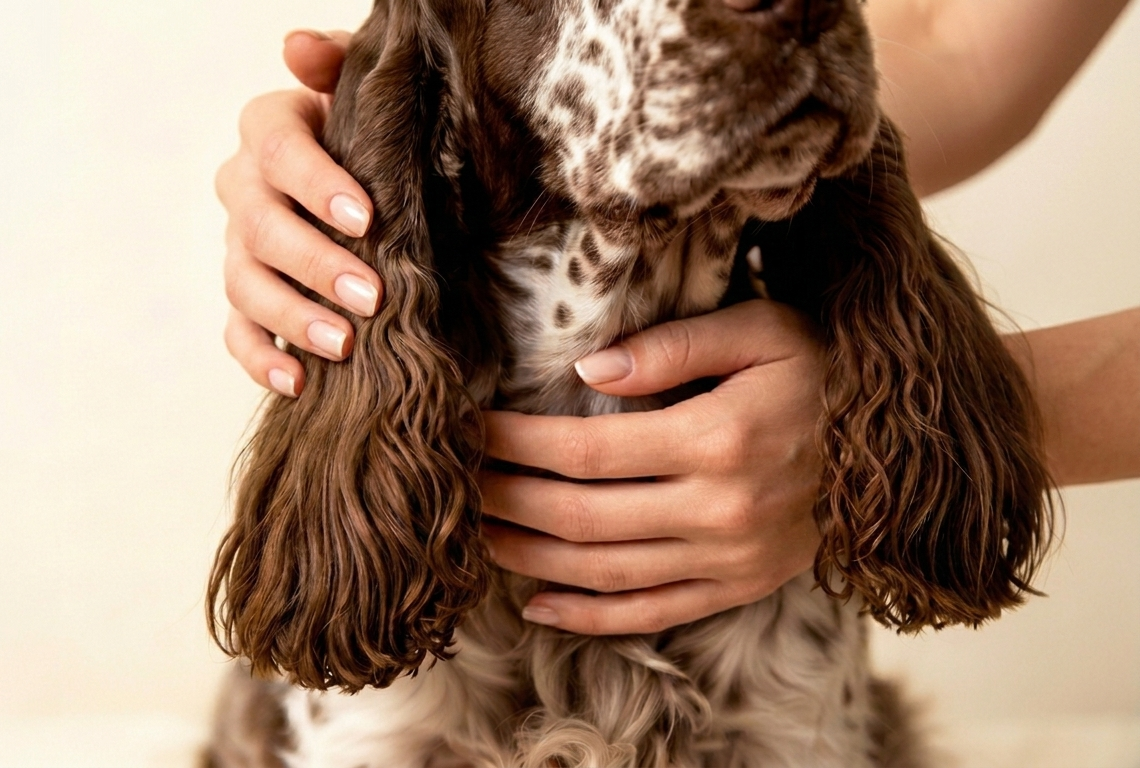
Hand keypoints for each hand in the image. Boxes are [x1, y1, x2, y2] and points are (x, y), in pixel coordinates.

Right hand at [217, 30, 376, 397]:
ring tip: (343, 345)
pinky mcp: (245, 299)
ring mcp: (239, 248)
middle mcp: (244, 188)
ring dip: (293, 318)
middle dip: (316, 265)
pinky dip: (262, 360)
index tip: (366, 217)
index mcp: (270, 129)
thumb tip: (297, 47)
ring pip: (246, 286)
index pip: (279, 150)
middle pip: (261, 229)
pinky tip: (297, 383)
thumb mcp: (363, 90)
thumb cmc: (371, 132)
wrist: (369, 182)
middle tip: (370, 296)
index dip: (317, 184)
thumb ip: (336, 63)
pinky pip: (238, 333)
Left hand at [480, 301, 825, 634]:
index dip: (515, 444)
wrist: (905, 443)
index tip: (470, 427)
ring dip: (530, 558)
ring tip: (477, 535)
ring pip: (605, 572)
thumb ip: (672, 345)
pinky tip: (538, 604)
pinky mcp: (741, 587)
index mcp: (720, 439)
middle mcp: (723, 510)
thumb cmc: (822, 368)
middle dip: (505, 500)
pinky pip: (651, 613)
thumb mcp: (762, 329)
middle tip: (456, 483)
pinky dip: (588, 617)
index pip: (585, 451)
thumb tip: (586, 372)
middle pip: (581, 516)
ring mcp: (732, 559)